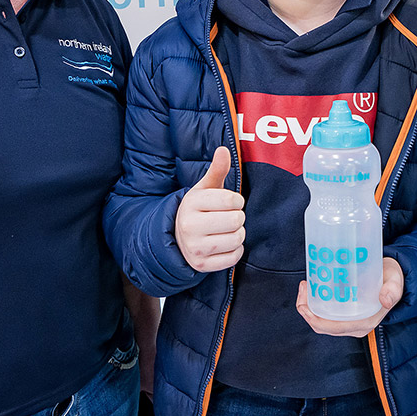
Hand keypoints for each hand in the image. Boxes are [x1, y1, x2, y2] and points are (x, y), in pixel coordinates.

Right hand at [175, 147, 244, 272]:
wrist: (177, 237)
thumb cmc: (198, 209)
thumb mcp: (204, 188)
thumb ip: (217, 170)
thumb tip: (224, 149)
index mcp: (191, 203)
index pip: (231, 200)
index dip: (238, 201)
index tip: (232, 202)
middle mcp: (189, 226)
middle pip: (236, 221)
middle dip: (238, 218)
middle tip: (229, 217)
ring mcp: (195, 248)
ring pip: (237, 240)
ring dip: (238, 234)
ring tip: (227, 230)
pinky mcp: (202, 265)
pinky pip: (234, 257)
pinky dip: (236, 250)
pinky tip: (226, 244)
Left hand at [295, 256, 403, 336]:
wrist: (395, 279)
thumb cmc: (393, 279)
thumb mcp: (394, 281)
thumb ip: (392, 290)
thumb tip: (386, 300)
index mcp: (364, 323)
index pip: (330, 327)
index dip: (312, 315)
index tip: (306, 291)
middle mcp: (355, 326)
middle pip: (322, 326)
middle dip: (306, 310)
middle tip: (304, 285)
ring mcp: (350, 323)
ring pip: (322, 322)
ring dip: (309, 307)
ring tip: (306, 285)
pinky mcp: (347, 316)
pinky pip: (326, 316)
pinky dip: (316, 305)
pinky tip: (315, 288)